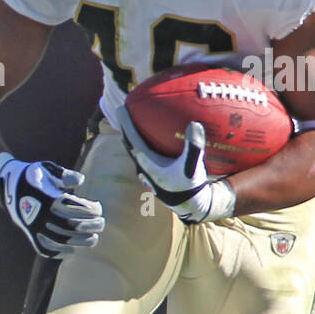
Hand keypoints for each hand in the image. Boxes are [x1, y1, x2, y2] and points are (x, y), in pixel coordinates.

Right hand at [0, 159, 103, 257]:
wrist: (7, 187)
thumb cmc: (33, 176)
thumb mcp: (47, 169)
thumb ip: (64, 174)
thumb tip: (80, 181)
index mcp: (46, 198)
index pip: (74, 209)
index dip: (90, 210)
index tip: (98, 208)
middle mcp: (40, 215)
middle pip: (71, 227)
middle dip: (90, 226)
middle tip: (101, 224)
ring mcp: (35, 228)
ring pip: (62, 241)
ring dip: (81, 241)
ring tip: (93, 238)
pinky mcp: (31, 236)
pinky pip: (47, 249)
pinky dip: (61, 252)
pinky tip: (73, 249)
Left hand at [113, 107, 235, 224]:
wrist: (190, 205)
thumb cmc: (189, 186)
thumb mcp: (192, 166)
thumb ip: (193, 147)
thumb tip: (194, 124)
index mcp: (148, 163)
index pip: (132, 139)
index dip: (126, 123)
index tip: (120, 108)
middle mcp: (143, 166)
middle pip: (129, 142)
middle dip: (124, 126)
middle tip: (122, 109)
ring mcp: (146, 170)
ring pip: (134, 149)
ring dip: (131, 135)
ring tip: (132, 120)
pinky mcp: (153, 173)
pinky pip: (144, 153)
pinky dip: (144, 142)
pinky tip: (152, 136)